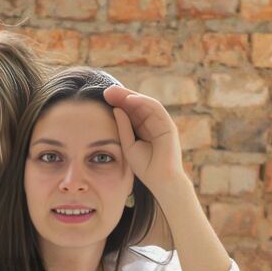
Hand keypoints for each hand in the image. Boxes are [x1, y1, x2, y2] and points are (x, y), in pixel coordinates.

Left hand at [103, 84, 187, 200]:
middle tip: (107, 90)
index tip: (103, 97)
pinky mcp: (168, 125)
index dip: (117, 103)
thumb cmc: (144, 166)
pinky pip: (155, 109)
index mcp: (142, 128)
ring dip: (130, 96)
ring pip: (145, 104)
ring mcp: (161, 123)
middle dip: (122, 96)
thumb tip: (115, 109)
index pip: (130, 111)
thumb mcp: (128, 145)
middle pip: (136, 105)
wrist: (160, 180)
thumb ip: (123, 127)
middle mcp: (152, 123)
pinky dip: (143, 102)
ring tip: (115, 92)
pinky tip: (130, 99)